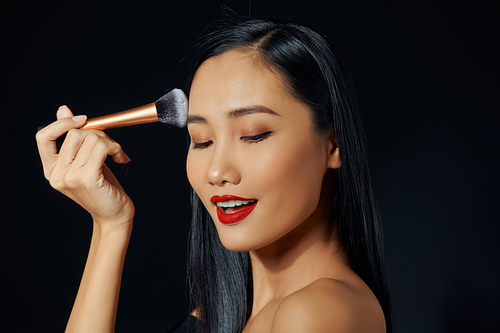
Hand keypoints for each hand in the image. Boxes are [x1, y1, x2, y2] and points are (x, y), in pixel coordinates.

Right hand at [36, 106, 134, 227]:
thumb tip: (63, 110)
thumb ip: (74, 139)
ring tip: (117, 155)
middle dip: (98, 134)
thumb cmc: (103, 189)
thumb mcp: (86, 161)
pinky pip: (101, 148)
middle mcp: (57, 175)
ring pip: (91, 139)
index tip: (82, 120)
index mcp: (52, 170)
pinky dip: (116, 148)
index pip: (43, 137)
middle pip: (74, 134)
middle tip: (111, 147)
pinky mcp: (87, 179)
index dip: (62, 124)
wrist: (114, 215)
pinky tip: (121, 159)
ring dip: (110, 143)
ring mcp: (70, 177)